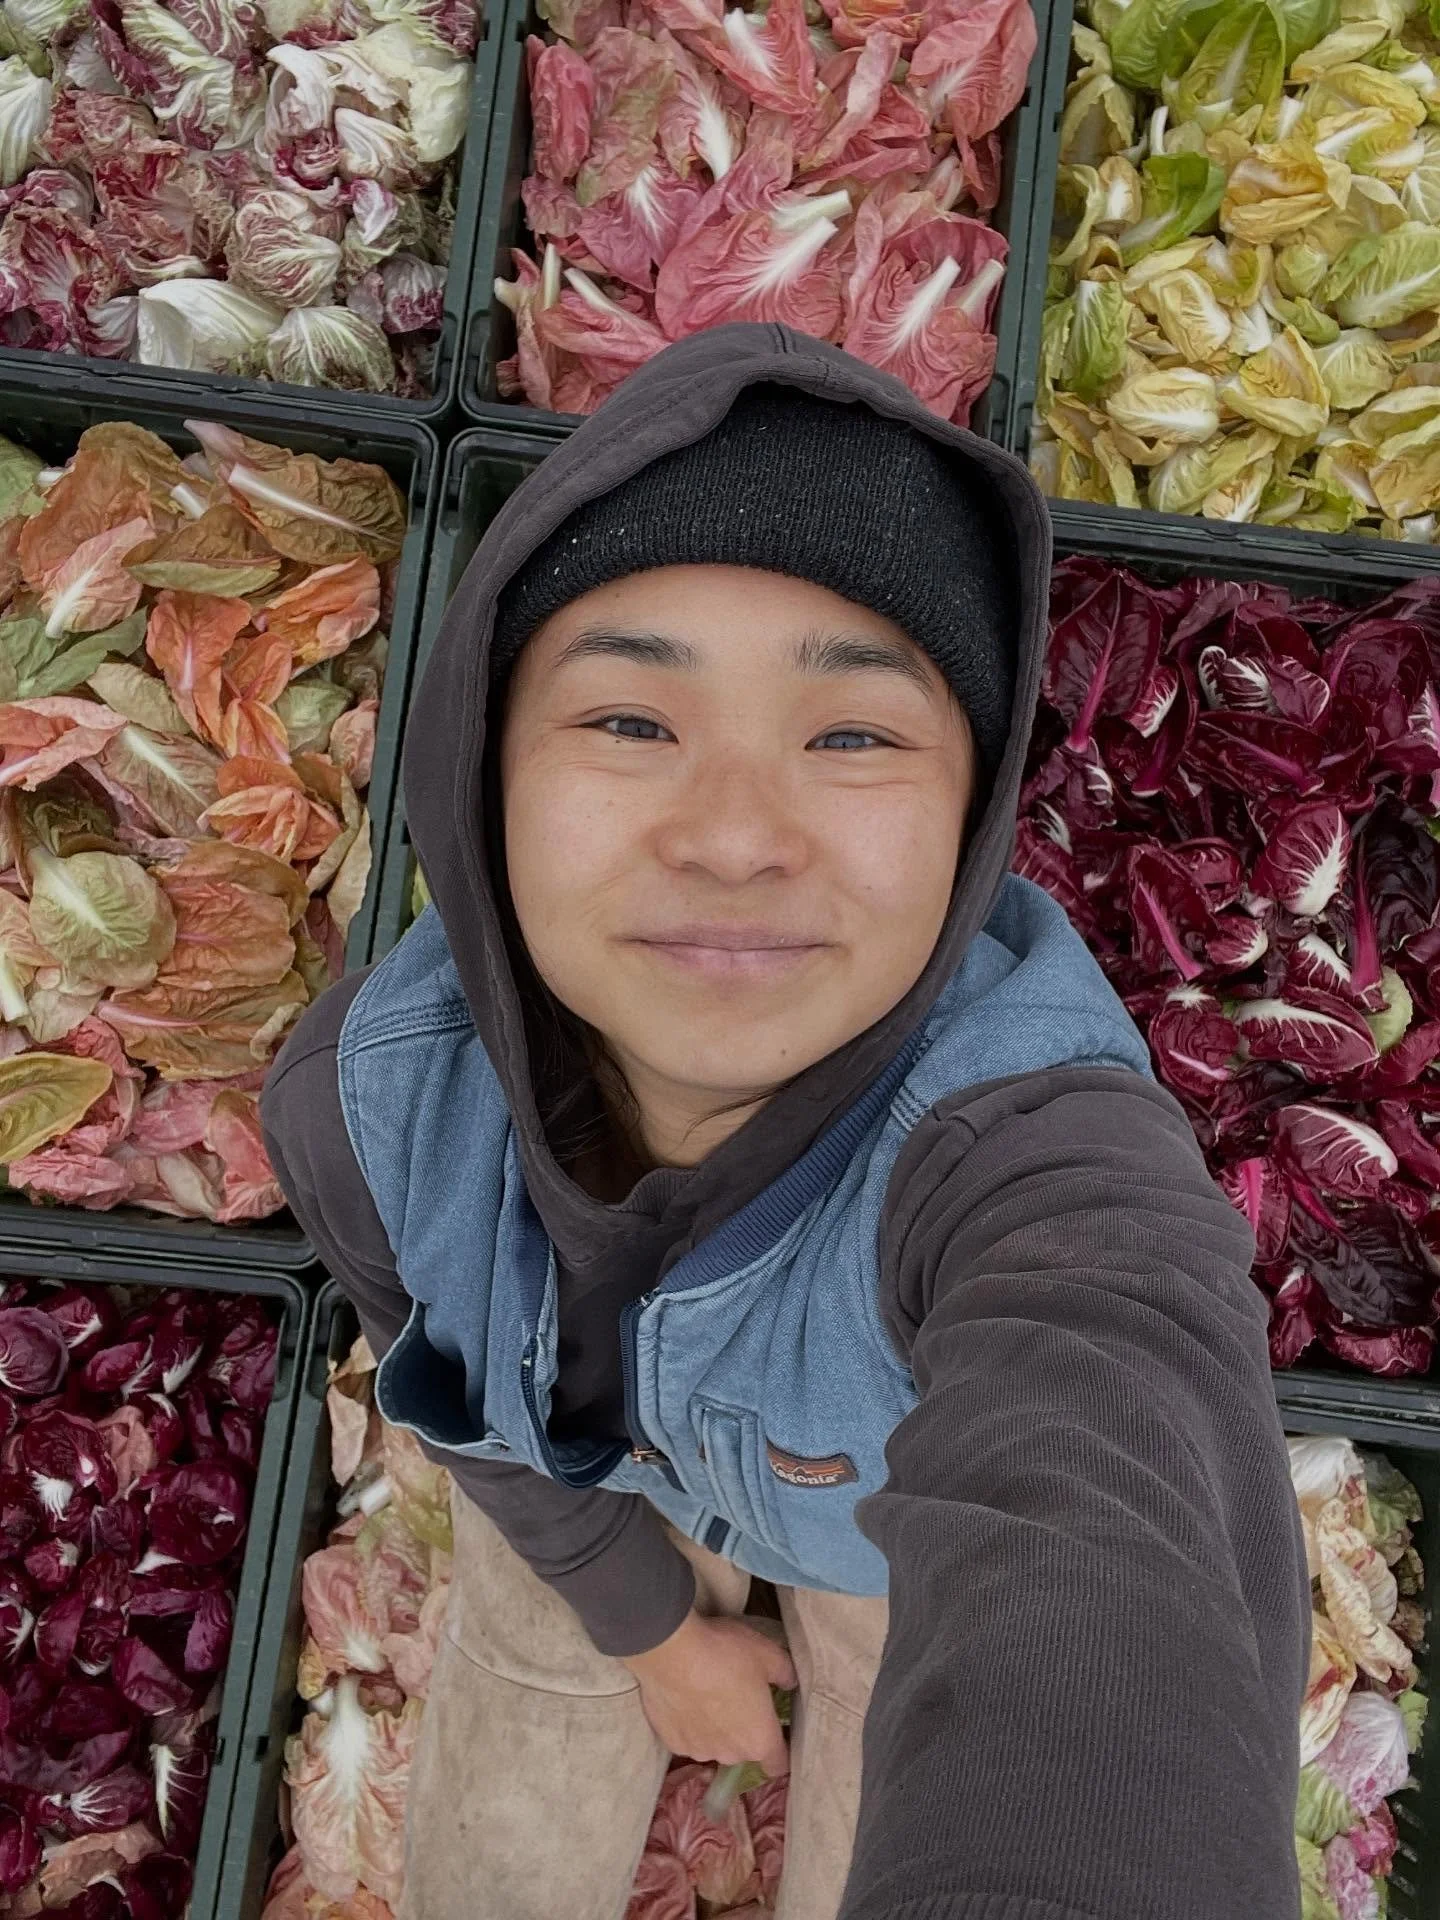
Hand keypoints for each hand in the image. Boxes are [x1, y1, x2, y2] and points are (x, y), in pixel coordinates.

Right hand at [622, 1610, 796, 1774]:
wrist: (670, 1651)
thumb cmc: (726, 1654)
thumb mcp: (768, 1654)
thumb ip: (785, 1673)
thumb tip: (789, 1683)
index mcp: (759, 1739)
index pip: (778, 1764)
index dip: (780, 1749)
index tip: (776, 1731)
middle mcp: (730, 1755)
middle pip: (744, 1750)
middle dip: (743, 1729)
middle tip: (736, 1695)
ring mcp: (698, 1751)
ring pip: (714, 1744)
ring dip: (714, 1727)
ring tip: (706, 1693)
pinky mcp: (671, 1743)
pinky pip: (687, 1736)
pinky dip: (688, 1723)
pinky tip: (684, 1697)